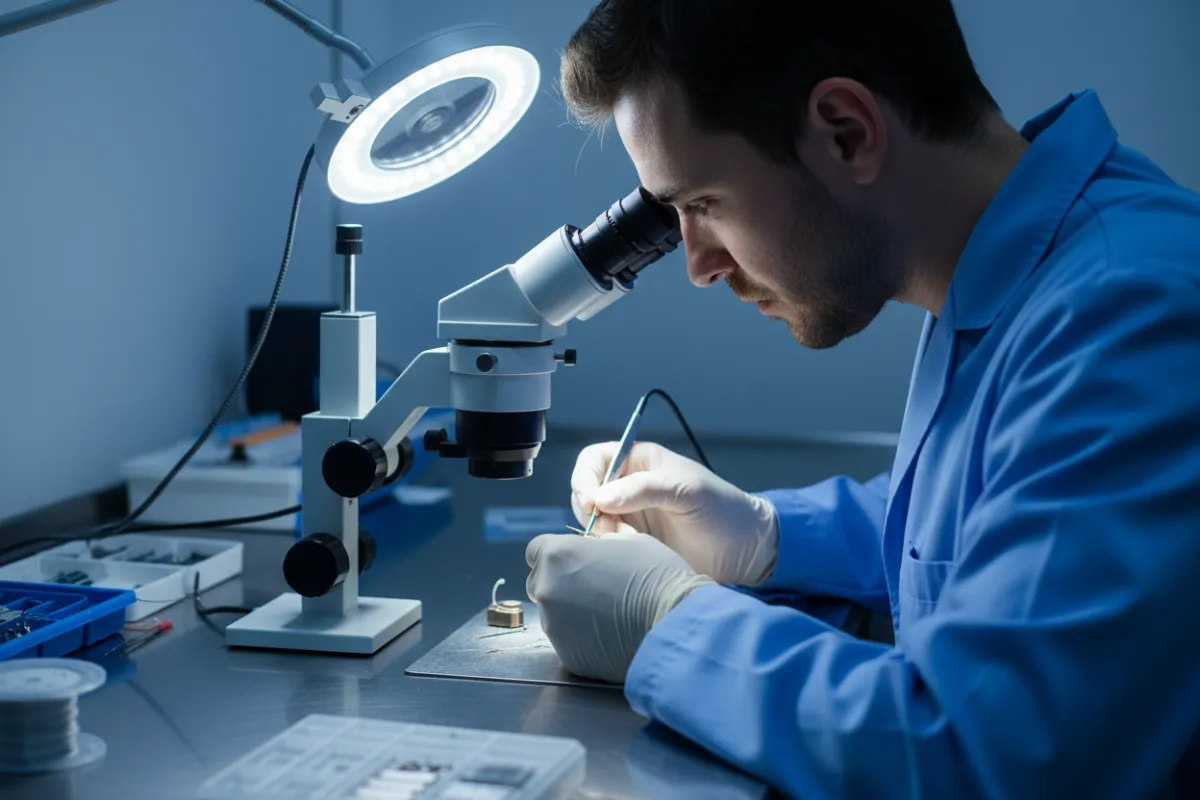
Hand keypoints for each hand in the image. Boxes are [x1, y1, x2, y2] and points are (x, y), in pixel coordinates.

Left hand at [526, 531, 714, 683]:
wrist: (674, 625)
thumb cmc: (658, 576)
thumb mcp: (631, 541)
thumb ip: (600, 542)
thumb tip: (594, 548)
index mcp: (558, 555)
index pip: (536, 551)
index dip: (556, 555)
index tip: (575, 561)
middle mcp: (547, 589)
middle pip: (541, 583)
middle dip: (560, 583)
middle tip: (594, 587)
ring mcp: (554, 626)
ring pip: (554, 614)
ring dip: (572, 611)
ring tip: (610, 613)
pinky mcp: (567, 655)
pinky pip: (569, 641)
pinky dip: (584, 637)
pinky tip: (611, 633)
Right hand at [571, 442, 778, 585]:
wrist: (744, 550)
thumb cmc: (720, 510)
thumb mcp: (685, 490)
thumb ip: (643, 489)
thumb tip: (600, 498)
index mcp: (640, 461)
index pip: (594, 460)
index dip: (585, 478)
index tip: (591, 502)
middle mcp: (629, 486)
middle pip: (586, 491)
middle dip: (591, 511)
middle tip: (611, 529)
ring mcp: (630, 516)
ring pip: (593, 521)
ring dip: (602, 532)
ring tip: (630, 542)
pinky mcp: (633, 543)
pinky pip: (606, 544)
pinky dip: (610, 549)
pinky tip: (633, 553)